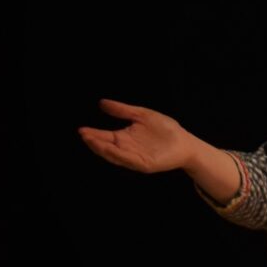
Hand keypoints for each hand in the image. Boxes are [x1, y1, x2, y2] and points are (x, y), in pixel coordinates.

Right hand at [78, 99, 198, 173]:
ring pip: (114, 155)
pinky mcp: (144, 164)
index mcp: (125, 138)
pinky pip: (128, 159)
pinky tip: (109, 148)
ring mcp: (134, 157)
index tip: (81, 129)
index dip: (93, 134)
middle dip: (94, 142)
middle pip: (106, 147)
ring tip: (91, 141)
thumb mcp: (142, 115)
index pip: (105, 137)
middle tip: (83, 135)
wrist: (185, 142)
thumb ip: (123, 110)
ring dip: (102, 149)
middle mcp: (126, 149)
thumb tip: (101, 103)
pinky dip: (118, 155)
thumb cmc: (165, 129)